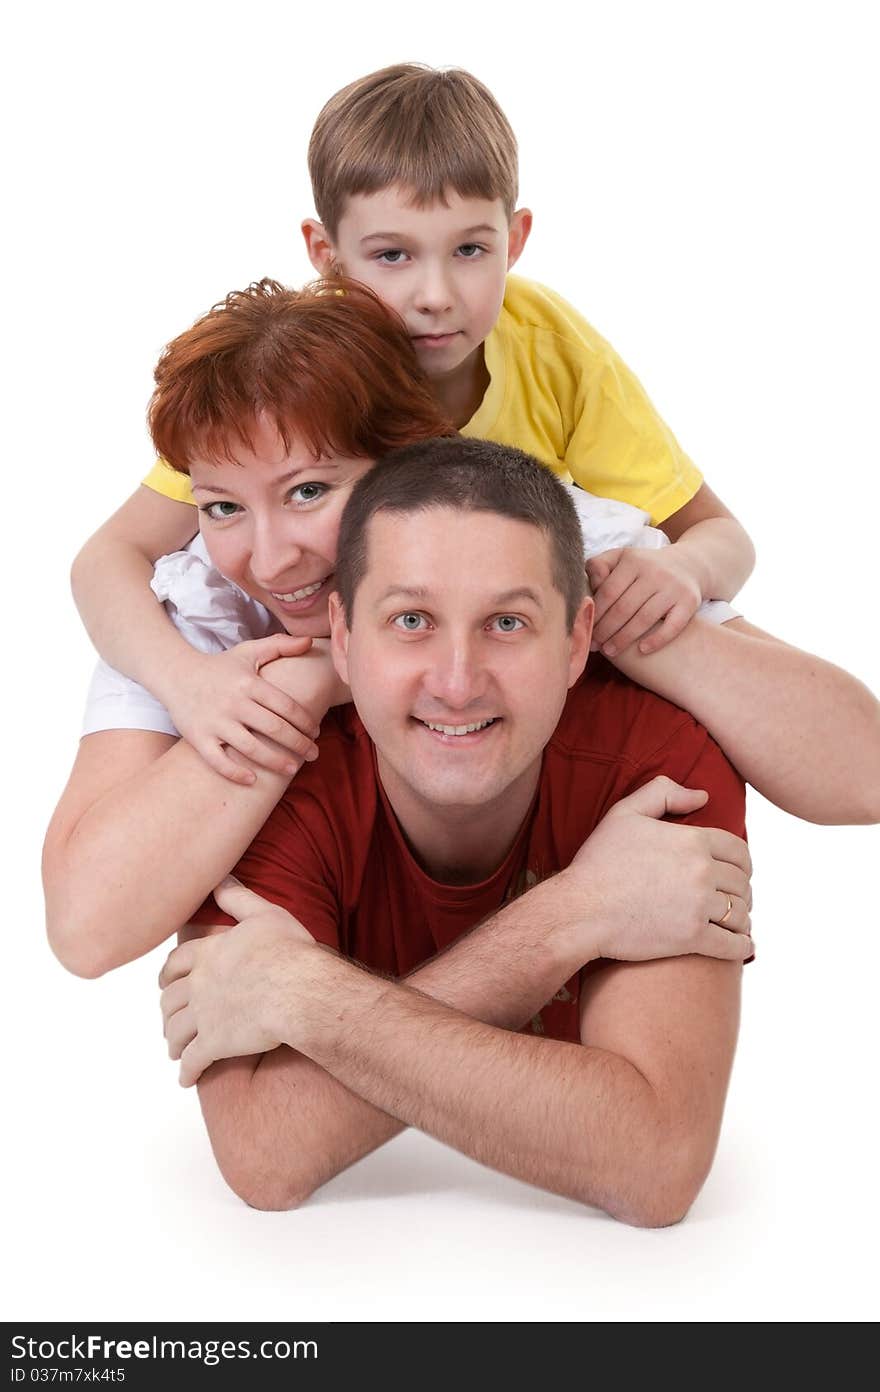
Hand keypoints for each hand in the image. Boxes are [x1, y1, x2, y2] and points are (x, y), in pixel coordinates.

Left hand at [159, 877, 316, 1086]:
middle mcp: (199, 984)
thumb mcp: (266, 914)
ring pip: (176, 1031)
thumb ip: (239, 897)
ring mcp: (204, 1016)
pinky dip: (186, 1071)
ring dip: (173, 1042)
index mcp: (209, 954)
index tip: (165, 982)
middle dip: (167, 1011)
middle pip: (170, 1000)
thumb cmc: (289, 951)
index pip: (176, 963)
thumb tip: (220, 876)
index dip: (168, 974)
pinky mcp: (215, 1044)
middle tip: (169, 1019)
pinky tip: (186, 1078)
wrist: (299, 990)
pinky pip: (193, 1062)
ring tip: (176, 1050)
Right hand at [164, 635, 323, 783]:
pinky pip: (218, 761)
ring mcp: (215, 721)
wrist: (176, 674)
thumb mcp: (249, 652)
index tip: (316, 731)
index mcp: (249, 683)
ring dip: (275, 761)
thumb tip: (311, 641)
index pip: (286, 706)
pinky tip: (253, 780)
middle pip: (274, 729)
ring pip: (251, 748)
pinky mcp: (198, 737)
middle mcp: (233, 702)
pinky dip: (235, 772)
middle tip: (313, 754)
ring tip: (292, 769)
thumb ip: (280, 645)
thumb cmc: (220, 667)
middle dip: (299, 744)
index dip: (306, 721)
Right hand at [565, 776, 752, 962]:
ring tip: (733, 921)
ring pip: (740, 913)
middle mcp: (701, 871)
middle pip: (741, 883)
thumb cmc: (598, 861)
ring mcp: (699, 906)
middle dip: (740, 891)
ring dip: (740, 918)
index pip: (739, 851)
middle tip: (731, 898)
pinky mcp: (692, 938)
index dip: (742, 863)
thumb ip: (663, 793)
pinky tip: (742, 945)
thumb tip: (702, 796)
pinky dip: (742, 946)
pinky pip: (733, 944)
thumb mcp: (624, 813)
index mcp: (692, 840)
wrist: (580, 909)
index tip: (737, 872)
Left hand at [586, 545, 701, 656]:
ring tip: (610, 651)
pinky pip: (672, 626)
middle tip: (594, 644)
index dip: (595, 613)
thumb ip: (599, 567)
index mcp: (633, 561)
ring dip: (624, 639)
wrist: (689, 565)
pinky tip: (642, 650)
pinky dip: (657, 640)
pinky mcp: (690, 602)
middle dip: (605, 629)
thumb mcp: (622, 558)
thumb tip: (585, 587)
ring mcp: (674, 587)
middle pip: (624, 608)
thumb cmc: (645, 567)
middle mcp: (655, 572)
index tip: (586, 628)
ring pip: (644, 619)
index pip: (608, 592)